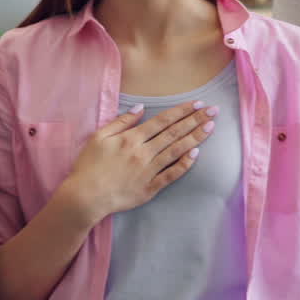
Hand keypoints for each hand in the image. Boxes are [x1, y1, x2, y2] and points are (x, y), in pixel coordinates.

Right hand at [61, 100, 215, 225]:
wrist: (86, 195)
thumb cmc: (88, 165)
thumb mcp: (98, 137)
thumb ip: (120, 122)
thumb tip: (140, 108)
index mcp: (131, 139)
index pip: (162, 121)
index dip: (181, 111)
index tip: (197, 103)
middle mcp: (144, 152)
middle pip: (174, 133)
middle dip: (195, 120)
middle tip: (213, 110)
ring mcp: (149, 170)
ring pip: (177, 151)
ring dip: (195, 138)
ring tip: (211, 127)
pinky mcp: (151, 187)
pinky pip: (172, 174)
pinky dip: (184, 164)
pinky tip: (196, 154)